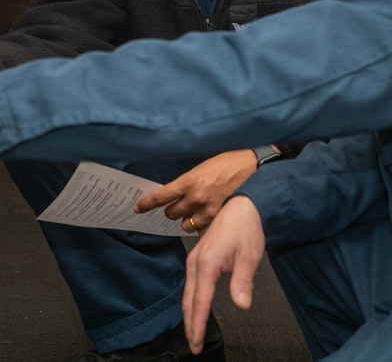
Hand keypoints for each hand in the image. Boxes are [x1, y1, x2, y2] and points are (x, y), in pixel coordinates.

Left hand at [134, 150, 257, 232]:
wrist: (253, 167)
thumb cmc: (229, 163)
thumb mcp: (202, 167)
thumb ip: (188, 181)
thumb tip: (176, 192)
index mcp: (189, 181)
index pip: (160, 197)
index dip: (146, 204)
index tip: (138, 208)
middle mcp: (196, 197)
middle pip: (171, 214)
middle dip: (171, 211)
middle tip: (176, 206)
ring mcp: (208, 210)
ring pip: (185, 224)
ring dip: (186, 219)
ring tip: (194, 212)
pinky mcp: (219, 218)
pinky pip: (201, 229)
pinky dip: (201, 225)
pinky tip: (206, 217)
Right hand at [183, 196, 264, 353]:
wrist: (244, 205)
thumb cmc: (247, 228)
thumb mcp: (249, 256)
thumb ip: (242, 282)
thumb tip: (241, 305)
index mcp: (206, 264)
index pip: (199, 302)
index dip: (197, 324)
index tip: (195, 343)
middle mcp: (195, 262)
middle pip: (188, 299)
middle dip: (190, 324)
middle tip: (193, 345)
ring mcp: (195, 258)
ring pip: (188, 292)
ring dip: (189, 313)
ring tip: (193, 331)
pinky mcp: (198, 256)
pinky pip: (191, 283)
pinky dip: (191, 299)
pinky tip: (195, 306)